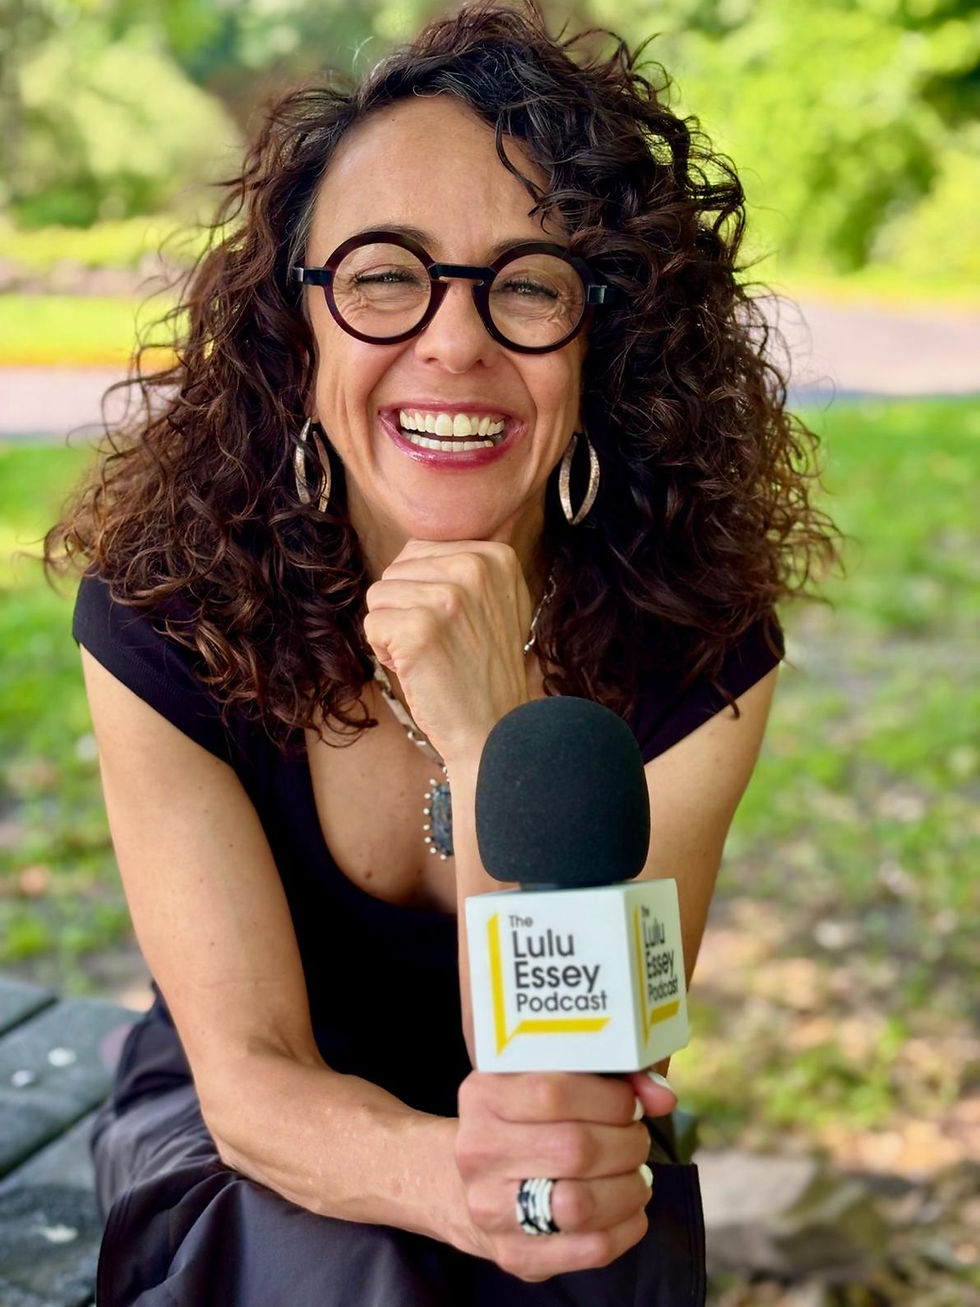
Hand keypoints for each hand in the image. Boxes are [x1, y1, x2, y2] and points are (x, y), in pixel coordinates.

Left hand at [362, 539, 532, 767]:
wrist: (495, 727)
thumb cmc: (485, 669)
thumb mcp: (495, 602)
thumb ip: (463, 567)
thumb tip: (411, 549)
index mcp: (495, 555)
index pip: (420, 550)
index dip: (423, 592)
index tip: (456, 624)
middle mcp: (474, 567)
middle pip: (396, 569)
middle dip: (405, 609)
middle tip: (441, 643)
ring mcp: (448, 597)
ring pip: (379, 595)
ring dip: (393, 630)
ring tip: (430, 655)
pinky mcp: (419, 628)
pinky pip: (372, 624)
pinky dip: (384, 652)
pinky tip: (417, 669)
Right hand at [452, 1069, 676, 1281]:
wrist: (467, 1183)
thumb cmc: (524, 1122)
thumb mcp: (546, 1082)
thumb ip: (608, 1077)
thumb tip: (662, 1096)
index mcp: (483, 1096)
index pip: (554, 1093)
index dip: (610, 1099)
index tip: (630, 1103)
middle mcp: (478, 1152)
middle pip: (576, 1150)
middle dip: (627, 1143)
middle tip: (636, 1138)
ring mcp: (491, 1208)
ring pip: (582, 1205)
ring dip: (629, 1187)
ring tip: (635, 1174)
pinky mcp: (515, 1255)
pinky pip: (590, 1249)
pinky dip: (626, 1227)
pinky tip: (628, 1208)